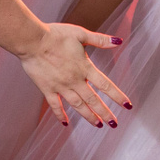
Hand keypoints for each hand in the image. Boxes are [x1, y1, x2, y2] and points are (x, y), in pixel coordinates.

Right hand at [15, 23, 130, 126]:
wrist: (31, 40)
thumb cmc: (55, 35)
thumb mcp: (80, 33)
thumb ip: (99, 39)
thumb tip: (118, 41)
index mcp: (85, 68)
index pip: (106, 85)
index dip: (118, 96)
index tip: (128, 106)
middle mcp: (75, 80)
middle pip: (93, 100)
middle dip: (105, 113)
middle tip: (114, 123)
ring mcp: (60, 86)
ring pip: (78, 105)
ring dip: (89, 116)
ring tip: (98, 125)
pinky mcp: (47, 88)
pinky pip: (55, 105)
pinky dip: (60, 114)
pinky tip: (65, 123)